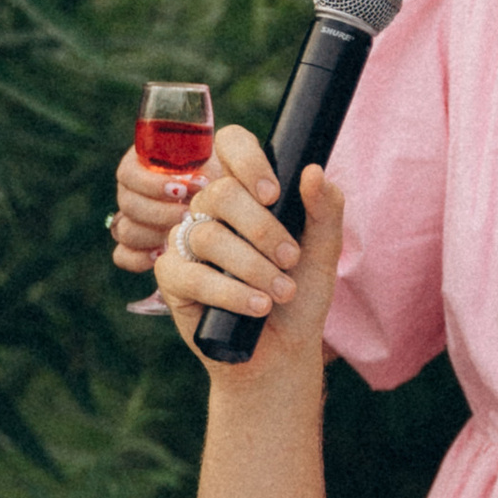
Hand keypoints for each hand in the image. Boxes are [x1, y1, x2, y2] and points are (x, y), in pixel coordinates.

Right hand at [112, 142, 209, 274]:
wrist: (228, 211)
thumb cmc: (221, 182)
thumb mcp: (217, 169)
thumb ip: (204, 168)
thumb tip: (199, 181)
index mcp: (144, 165)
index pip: (128, 173)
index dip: (149, 184)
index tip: (180, 190)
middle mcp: (133, 191)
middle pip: (128, 204)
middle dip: (159, 212)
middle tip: (187, 215)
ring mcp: (131, 220)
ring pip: (125, 230)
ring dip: (152, 234)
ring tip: (180, 233)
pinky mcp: (134, 247)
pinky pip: (123, 255)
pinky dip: (138, 258)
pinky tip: (161, 254)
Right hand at [154, 123, 340, 368]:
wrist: (281, 352)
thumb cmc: (300, 297)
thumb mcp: (322, 252)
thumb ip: (324, 210)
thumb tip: (313, 171)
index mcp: (246, 191)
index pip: (231, 146)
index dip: (248, 162)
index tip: (275, 195)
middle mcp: (212, 210)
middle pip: (219, 193)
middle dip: (261, 228)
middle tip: (291, 259)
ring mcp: (187, 241)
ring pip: (208, 235)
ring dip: (252, 266)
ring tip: (281, 292)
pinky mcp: (172, 277)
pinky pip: (191, 274)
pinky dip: (230, 291)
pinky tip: (257, 306)